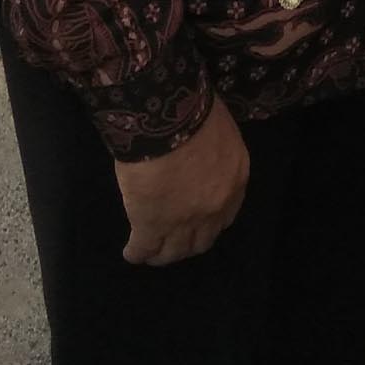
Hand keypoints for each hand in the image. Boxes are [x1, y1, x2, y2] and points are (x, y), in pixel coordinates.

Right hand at [114, 98, 249, 265]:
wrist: (168, 118)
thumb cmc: (194, 110)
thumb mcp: (218, 130)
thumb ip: (214, 150)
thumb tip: (199, 151)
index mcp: (234, 179)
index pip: (225, 214)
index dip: (210, 222)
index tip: (199, 223)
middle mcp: (214, 206)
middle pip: (202, 239)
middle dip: (188, 244)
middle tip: (175, 244)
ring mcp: (184, 220)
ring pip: (174, 250)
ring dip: (163, 254)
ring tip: (151, 253)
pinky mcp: (152, 224)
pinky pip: (143, 247)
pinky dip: (136, 252)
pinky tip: (131, 253)